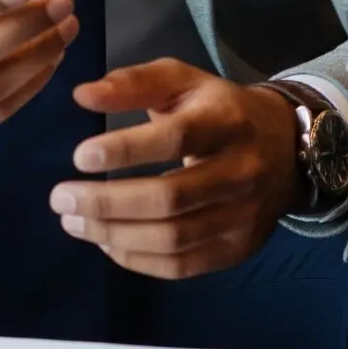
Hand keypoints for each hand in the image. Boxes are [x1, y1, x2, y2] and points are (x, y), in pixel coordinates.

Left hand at [49, 59, 300, 278]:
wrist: (287, 148)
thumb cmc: (219, 110)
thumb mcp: (183, 82)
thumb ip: (133, 83)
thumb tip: (82, 95)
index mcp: (227, 121)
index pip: (177, 138)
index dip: (126, 150)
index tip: (80, 156)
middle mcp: (242, 171)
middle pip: (171, 197)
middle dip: (107, 203)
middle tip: (61, 198)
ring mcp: (243, 216)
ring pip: (173, 238)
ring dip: (114, 235)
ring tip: (74, 222)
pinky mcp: (237, 249)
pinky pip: (180, 266)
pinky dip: (136, 260)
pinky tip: (106, 243)